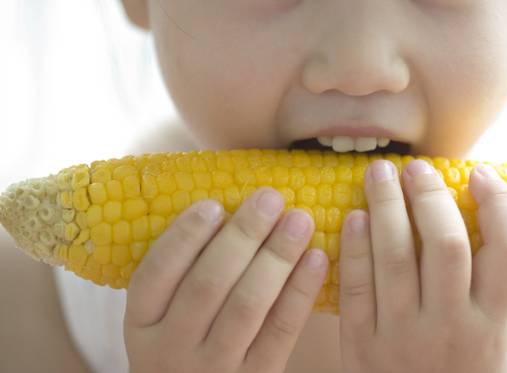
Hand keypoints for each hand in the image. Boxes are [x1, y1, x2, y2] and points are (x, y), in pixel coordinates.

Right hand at [124, 189, 327, 372]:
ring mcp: (216, 366)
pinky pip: (282, 329)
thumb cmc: (187, 339)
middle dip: (243, 236)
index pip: (155, 275)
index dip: (184, 237)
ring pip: (248, 305)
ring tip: (299, 220)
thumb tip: (226, 205)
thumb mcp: (166, 313)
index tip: (213, 204)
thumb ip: (184, 270)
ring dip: (276, 256)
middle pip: (208, 284)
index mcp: (143, 323)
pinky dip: (300, 291)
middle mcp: (173, 347)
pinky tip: (316, 258)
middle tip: (270, 198)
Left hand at [338, 160, 506, 372]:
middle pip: (445, 244)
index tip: (480, 173)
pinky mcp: (364, 347)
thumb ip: (494, 290)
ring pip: (395, 257)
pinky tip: (355, 217)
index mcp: (491, 322)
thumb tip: (492, 221)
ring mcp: (405, 337)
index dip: (498, 204)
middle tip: (415, 168)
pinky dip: (354, 247)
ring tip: (379, 174)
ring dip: (386, 206)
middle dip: (428, 195)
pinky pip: (356, 287)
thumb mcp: (494, 340)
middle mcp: (452, 327)